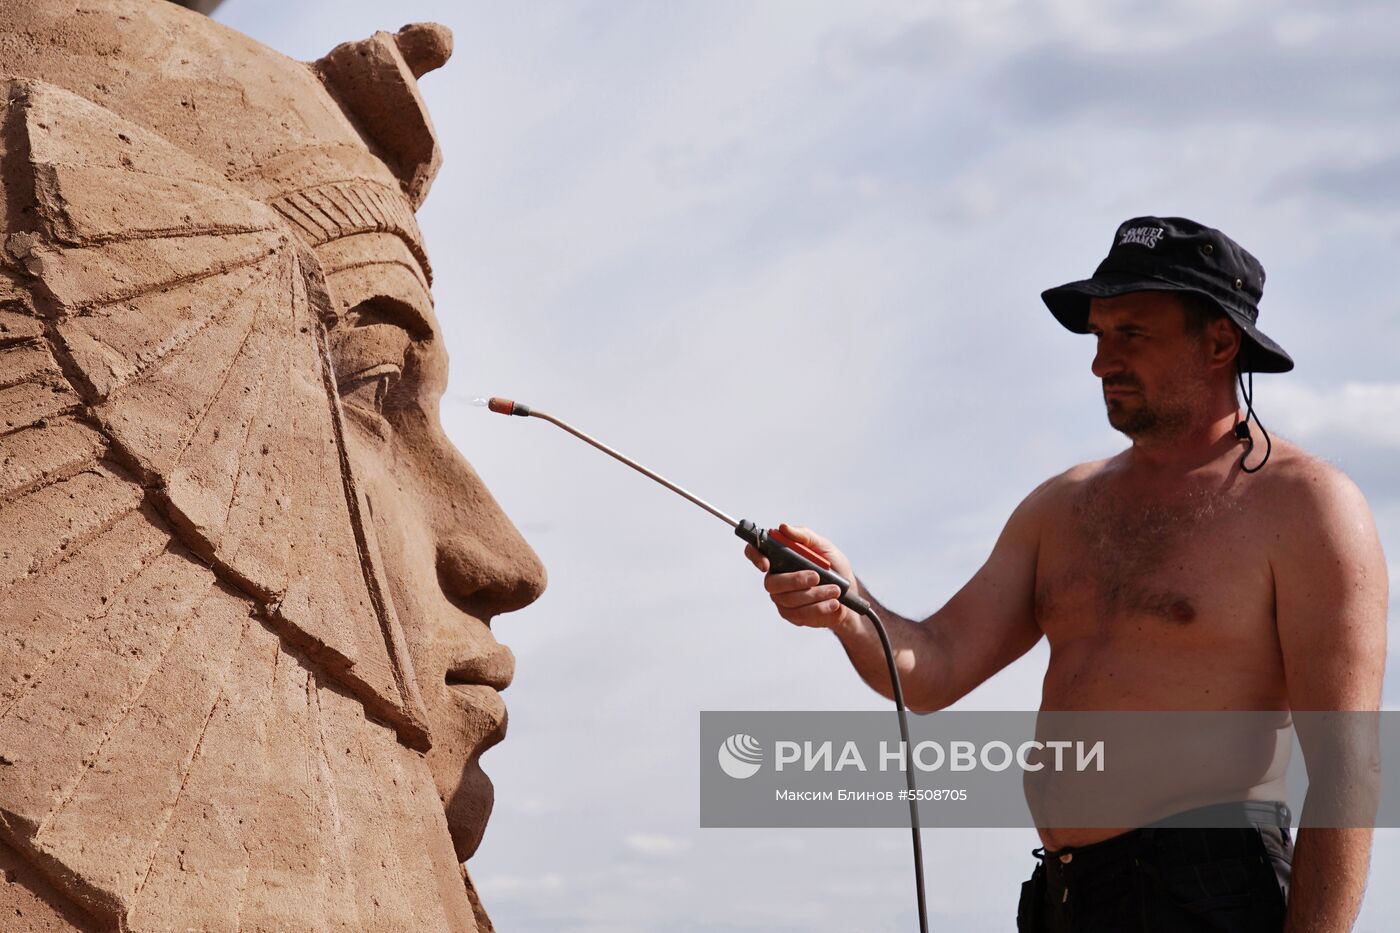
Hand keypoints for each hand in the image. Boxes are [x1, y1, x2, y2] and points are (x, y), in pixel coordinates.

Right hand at [744, 523, 860, 631]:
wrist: (849, 592)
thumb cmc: (834, 566)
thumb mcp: (824, 546)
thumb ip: (804, 536)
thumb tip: (783, 527)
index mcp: (779, 558)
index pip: (755, 553)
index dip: (754, 557)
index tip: (766, 564)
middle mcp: (776, 578)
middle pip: (771, 583)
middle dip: (795, 580)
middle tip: (816, 576)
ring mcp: (783, 599)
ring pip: (789, 599)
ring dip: (815, 594)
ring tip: (835, 590)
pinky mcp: (793, 616)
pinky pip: (800, 614)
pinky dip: (820, 608)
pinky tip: (833, 603)